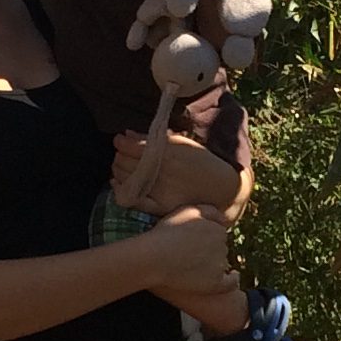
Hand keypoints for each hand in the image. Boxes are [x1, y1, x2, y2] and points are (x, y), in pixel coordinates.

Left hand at [115, 130, 243, 214]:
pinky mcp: (160, 205)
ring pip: (125, 178)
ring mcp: (160, 189)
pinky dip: (120, 189)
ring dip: (118, 170)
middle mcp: (162, 170)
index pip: (130, 146)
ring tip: (122, 166)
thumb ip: (154, 138)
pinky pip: (131, 198)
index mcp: (168, 152)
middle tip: (121, 153)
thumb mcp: (183, 143)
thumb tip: (126, 135)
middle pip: (124, 162)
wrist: (223, 189)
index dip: (121, 142)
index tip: (120, 140)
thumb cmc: (203, 163)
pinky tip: (117, 183)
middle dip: (119, 155)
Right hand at [138, 204, 240, 309]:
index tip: (194, 243)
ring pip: (222, 264)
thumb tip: (225, 220)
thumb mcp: (187, 211)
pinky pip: (231, 283)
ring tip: (193, 268)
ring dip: (214, 264)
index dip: (205, 238)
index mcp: (217, 229)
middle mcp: (222, 246)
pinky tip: (232, 277)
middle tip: (190, 256)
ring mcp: (219, 265)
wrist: (154, 257)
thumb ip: (209, 212)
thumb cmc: (166, 233)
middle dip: (210, 251)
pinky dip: (232, 280)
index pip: (218, 234)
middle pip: (220, 249)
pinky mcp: (215, 283)